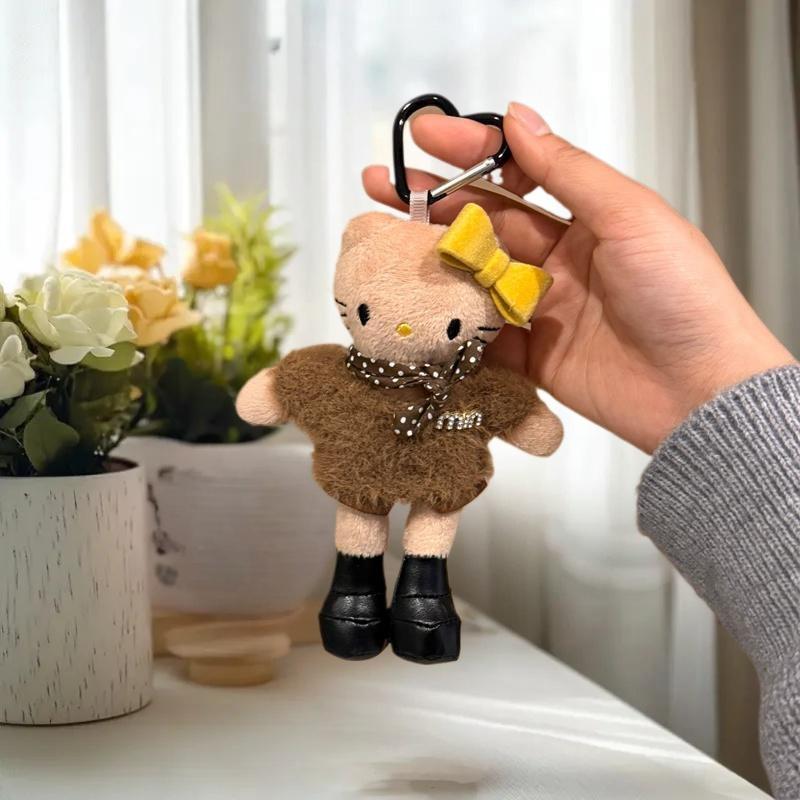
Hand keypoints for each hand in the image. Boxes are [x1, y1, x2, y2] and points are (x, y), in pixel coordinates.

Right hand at [363, 102, 794, 452]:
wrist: (698, 391)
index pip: (517, 178)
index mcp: (586, 221)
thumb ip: (568, 171)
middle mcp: (558, 261)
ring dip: (431, 259)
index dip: (472, 153)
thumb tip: (518, 118)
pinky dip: (449, 322)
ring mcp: (541, 310)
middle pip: (484, 225)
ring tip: (383, 242)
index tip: (426, 137)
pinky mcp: (530, 358)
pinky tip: (413, 305)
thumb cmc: (679, 294)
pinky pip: (480, 336)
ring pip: (474, 278)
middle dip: (433, 203)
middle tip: (381, 185)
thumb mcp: (628, 216)